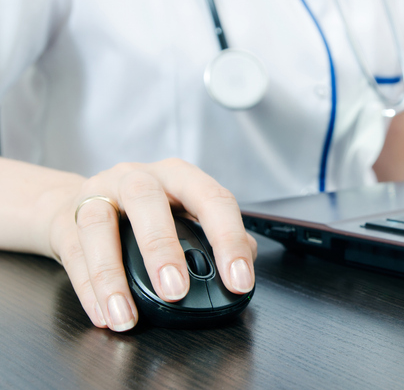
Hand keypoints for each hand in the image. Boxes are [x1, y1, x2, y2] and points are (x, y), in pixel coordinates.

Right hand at [47, 158, 256, 331]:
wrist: (81, 202)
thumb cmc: (147, 213)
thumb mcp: (185, 213)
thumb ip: (215, 235)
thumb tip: (247, 260)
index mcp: (180, 176)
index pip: (213, 199)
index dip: (230, 240)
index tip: (239, 281)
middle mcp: (139, 177)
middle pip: (149, 201)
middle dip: (162, 249)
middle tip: (176, 292)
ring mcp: (99, 194)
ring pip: (100, 226)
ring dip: (113, 275)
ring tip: (127, 316)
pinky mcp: (67, 219)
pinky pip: (75, 253)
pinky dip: (89, 288)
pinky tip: (105, 314)